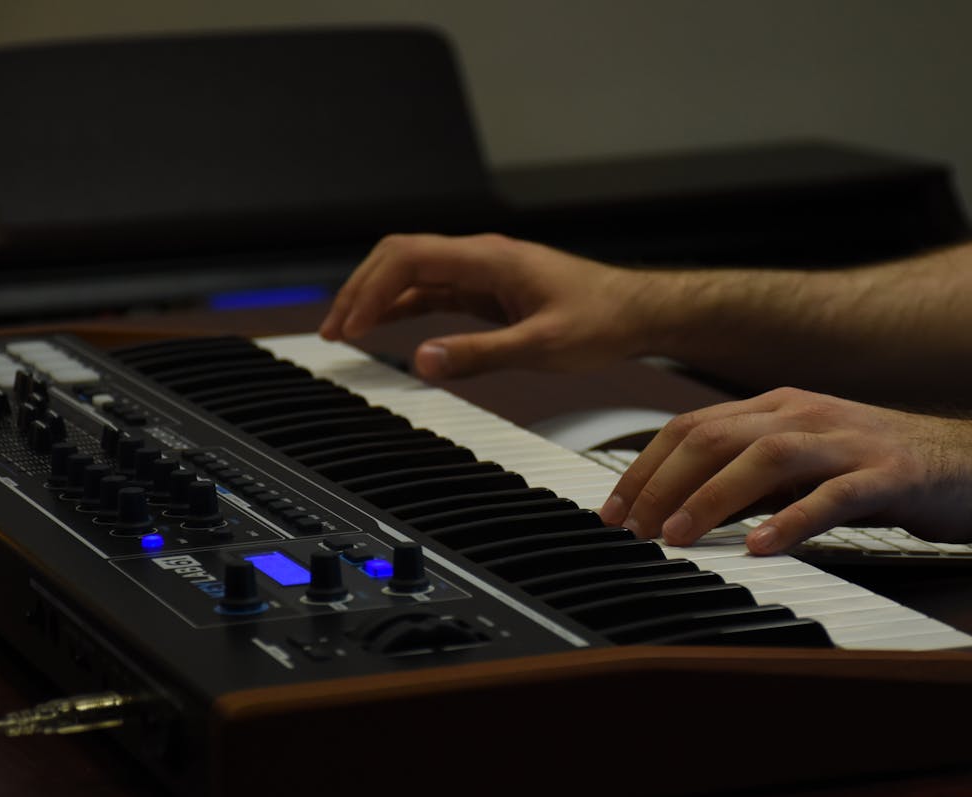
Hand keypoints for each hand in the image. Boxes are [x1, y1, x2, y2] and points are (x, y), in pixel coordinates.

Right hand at [319, 233, 650, 378]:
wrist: (639, 313)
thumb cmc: (602, 321)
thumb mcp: (541, 345)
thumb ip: (480, 355)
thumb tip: (424, 362)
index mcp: (488, 259)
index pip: (408, 259)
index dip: (370, 290)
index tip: (348, 327)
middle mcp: (481, 259)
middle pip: (401, 259)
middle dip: (361, 291)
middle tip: (332, 330)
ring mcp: (484, 274)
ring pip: (415, 275)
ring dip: (378, 299)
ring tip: (345, 331)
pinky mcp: (491, 292)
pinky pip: (436, 293)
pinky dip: (405, 308)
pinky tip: (388, 328)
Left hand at [599, 388, 971, 553]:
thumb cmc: (879, 467)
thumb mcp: (801, 464)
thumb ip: (747, 477)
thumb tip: (679, 507)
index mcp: (777, 407)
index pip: (692, 426)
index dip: (646, 466)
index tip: (614, 509)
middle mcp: (804, 414)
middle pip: (714, 436)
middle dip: (663, 482)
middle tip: (632, 528)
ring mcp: (846, 440)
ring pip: (763, 458)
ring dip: (711, 498)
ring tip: (676, 536)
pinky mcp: (888, 474)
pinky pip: (832, 496)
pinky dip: (791, 520)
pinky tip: (761, 547)